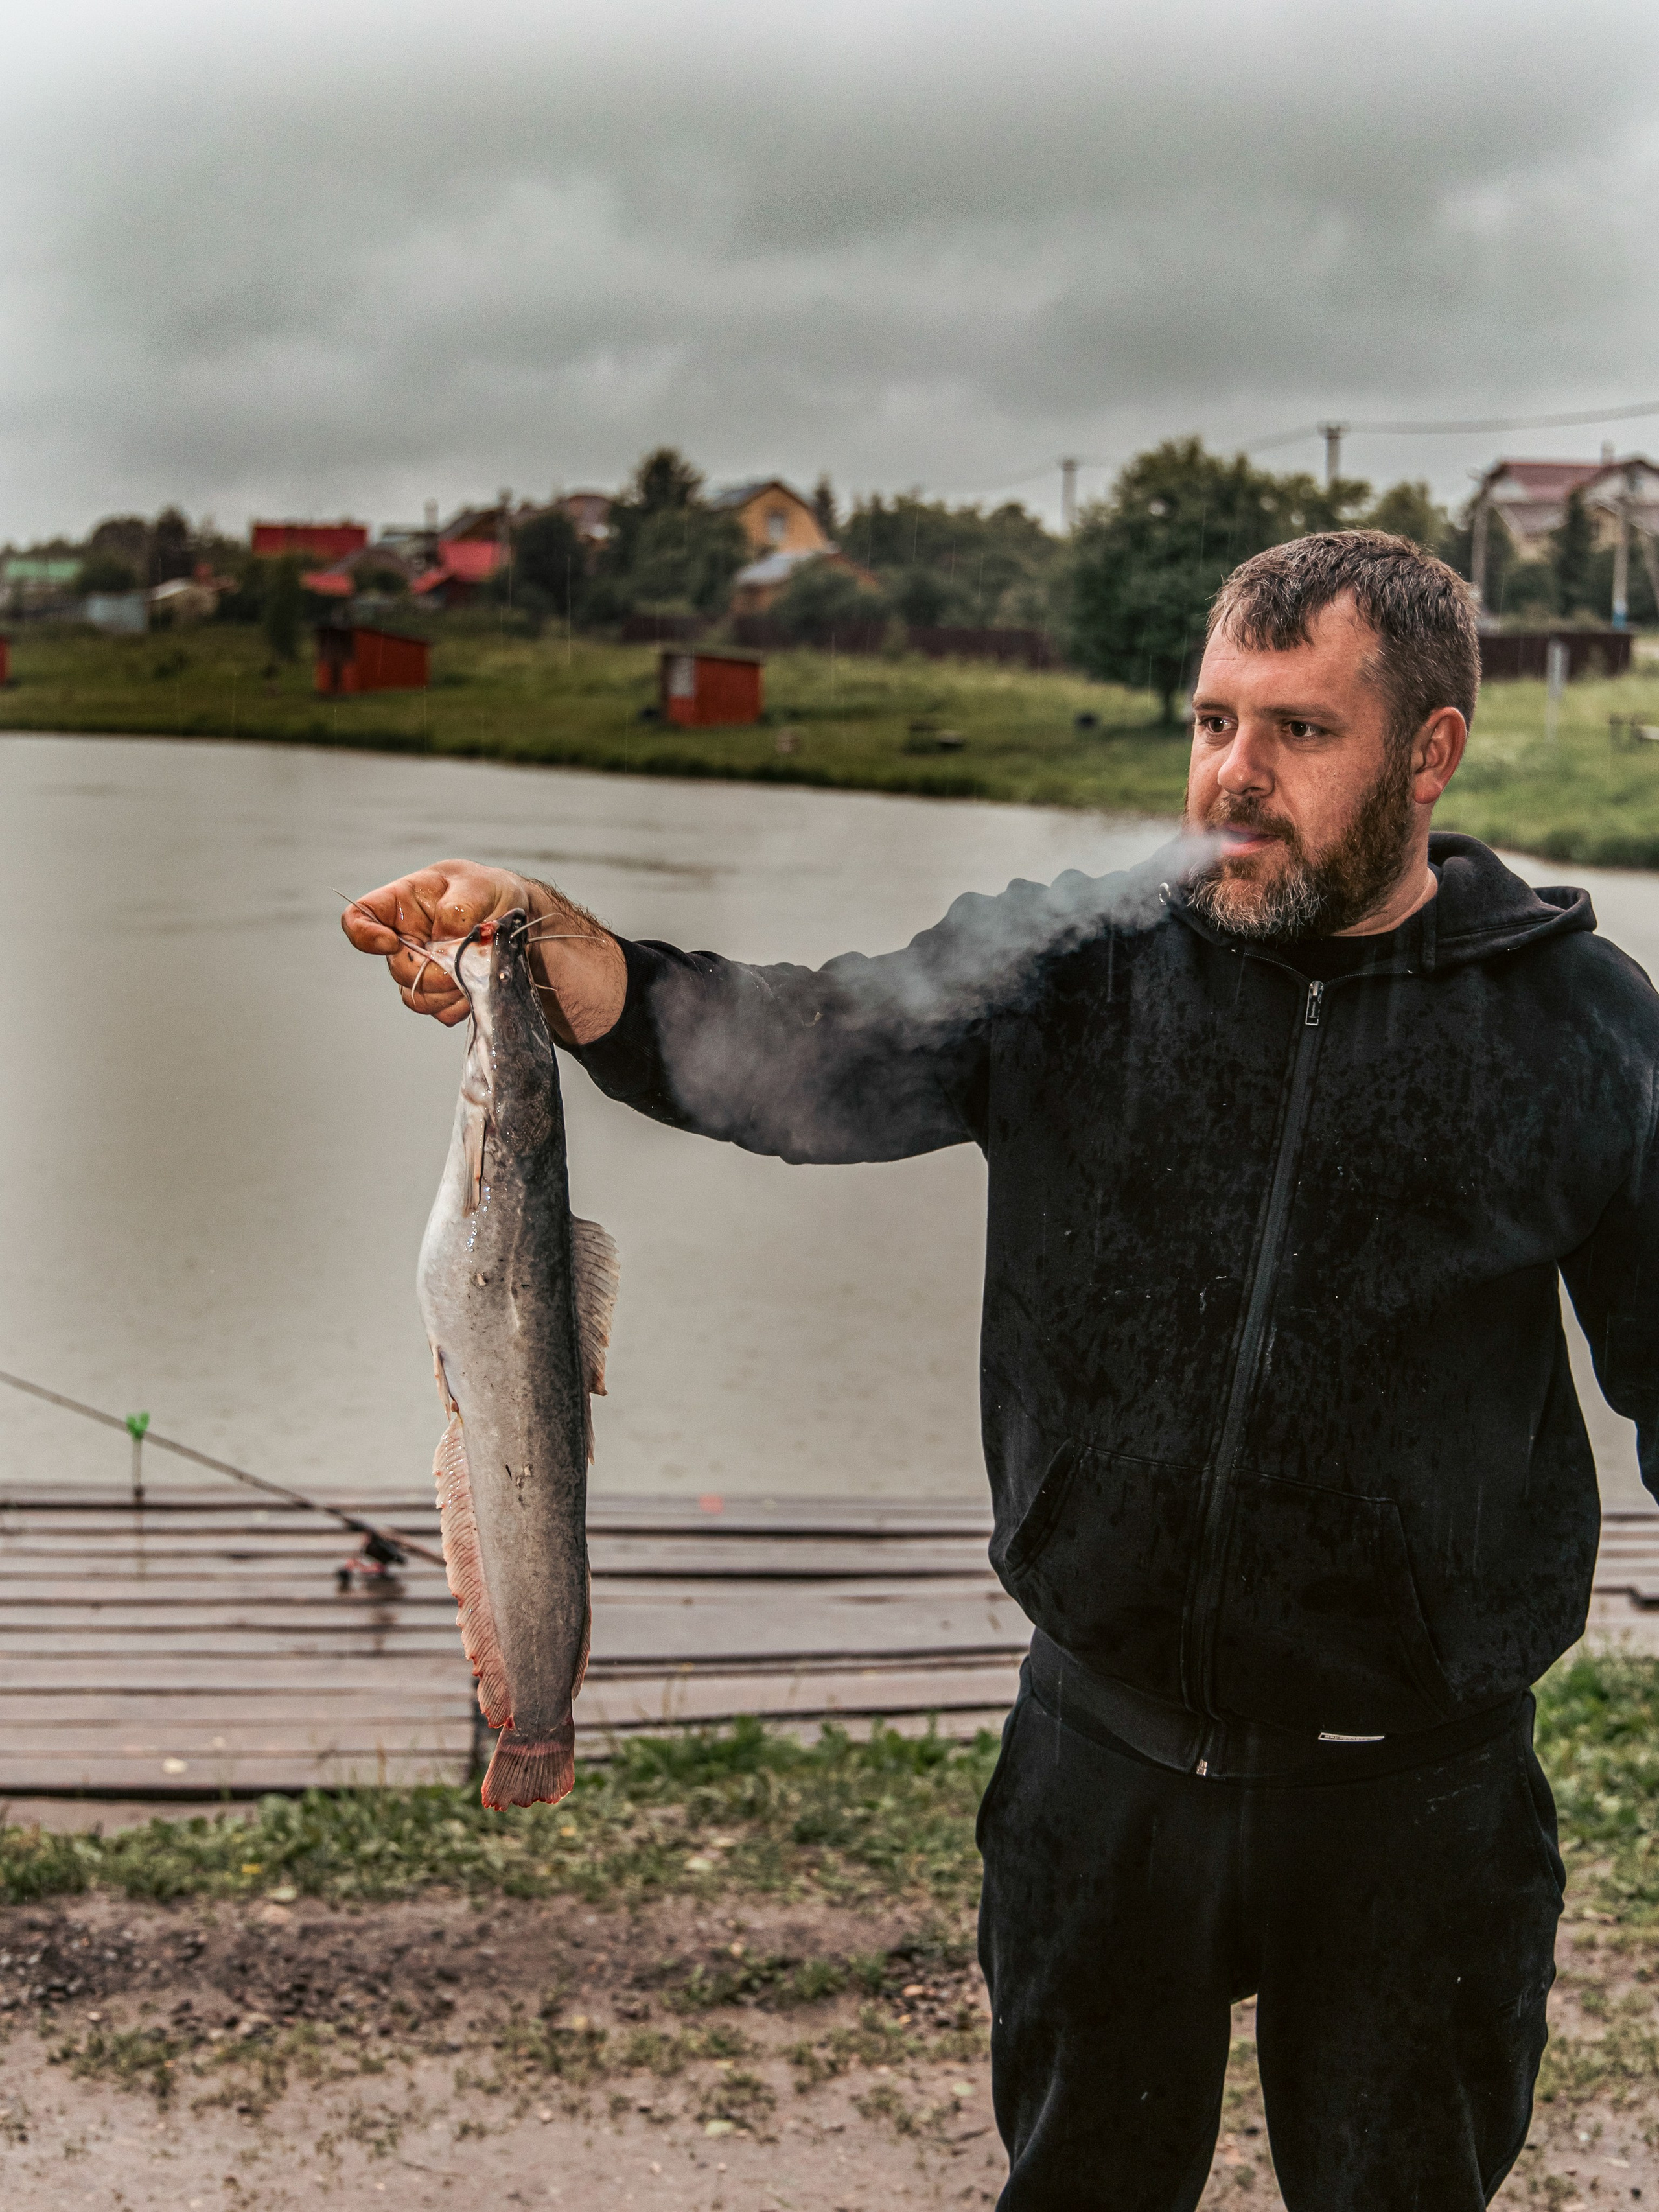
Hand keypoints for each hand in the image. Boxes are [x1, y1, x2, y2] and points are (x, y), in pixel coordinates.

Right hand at [340, 860, 626, 1043]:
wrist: (522, 921)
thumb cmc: (493, 893)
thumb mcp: (479, 887)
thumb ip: (457, 909)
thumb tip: (443, 937)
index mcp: (402, 904)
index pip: (358, 919)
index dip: (364, 936)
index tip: (393, 942)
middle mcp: (405, 939)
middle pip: (396, 969)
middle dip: (432, 969)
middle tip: (465, 956)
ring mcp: (422, 969)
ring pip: (416, 997)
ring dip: (449, 990)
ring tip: (478, 970)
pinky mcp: (442, 994)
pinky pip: (440, 1012)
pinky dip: (461, 1005)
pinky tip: (480, 986)